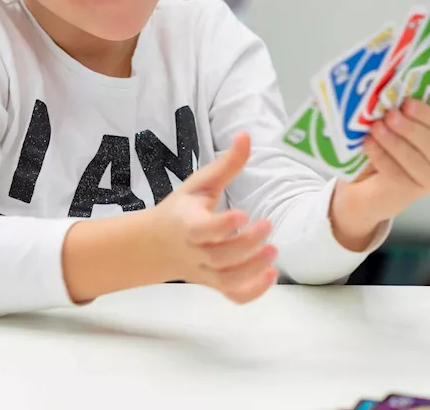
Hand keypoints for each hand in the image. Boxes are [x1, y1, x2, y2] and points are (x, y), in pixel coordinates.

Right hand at [149, 133, 277, 303]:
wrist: (156, 244)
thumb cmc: (182, 209)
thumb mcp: (200, 183)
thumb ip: (226, 164)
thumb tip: (246, 135)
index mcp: (187, 223)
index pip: (202, 230)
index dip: (222, 225)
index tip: (243, 214)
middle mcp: (194, 251)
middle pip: (220, 257)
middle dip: (247, 244)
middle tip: (268, 224)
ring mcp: (203, 272)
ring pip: (227, 280)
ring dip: (252, 269)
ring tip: (273, 252)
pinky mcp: (213, 284)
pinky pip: (232, 296)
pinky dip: (252, 292)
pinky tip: (270, 275)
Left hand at [330, 100, 429, 249]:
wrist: (366, 189)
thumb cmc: (379, 153)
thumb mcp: (388, 131)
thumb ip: (393, 116)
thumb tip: (386, 97)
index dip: (422, 111)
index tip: (406, 102)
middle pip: (428, 141)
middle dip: (408, 128)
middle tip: (390, 116)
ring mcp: (428, 177)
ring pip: (414, 158)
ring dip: (394, 142)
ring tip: (376, 129)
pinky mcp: (413, 191)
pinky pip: (398, 173)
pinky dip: (382, 157)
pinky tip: (369, 146)